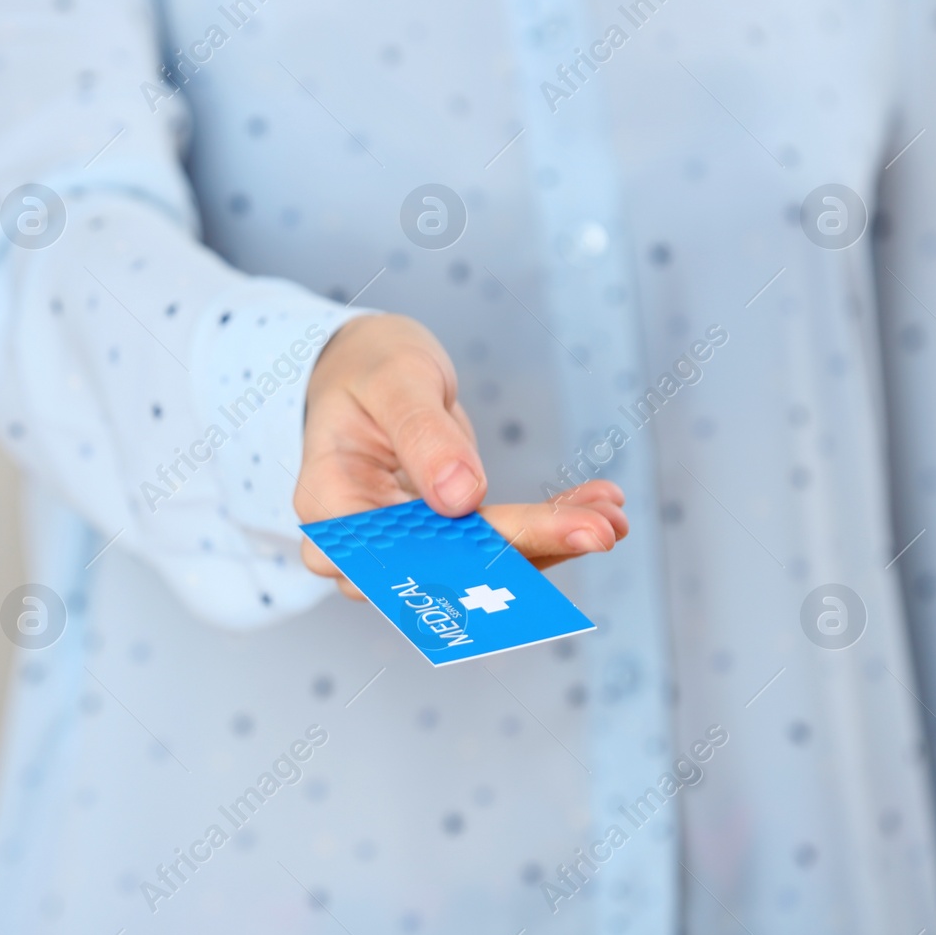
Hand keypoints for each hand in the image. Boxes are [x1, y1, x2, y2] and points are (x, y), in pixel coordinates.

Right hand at [294, 313, 628, 598]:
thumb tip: (461, 498)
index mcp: (326, 502)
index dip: (478, 545)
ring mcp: (395, 549)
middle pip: (446, 565)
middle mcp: (355, 544)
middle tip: (604, 526)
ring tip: (609, 514)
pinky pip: (491, 548)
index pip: (405, 542)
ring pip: (477, 567)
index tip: (549, 530)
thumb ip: (422, 436)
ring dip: (550, 541)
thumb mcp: (394, 380)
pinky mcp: (434, 544)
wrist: (362, 371)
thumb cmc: (367, 367)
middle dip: (533, 545)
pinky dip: (545, 528)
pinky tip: (593, 507)